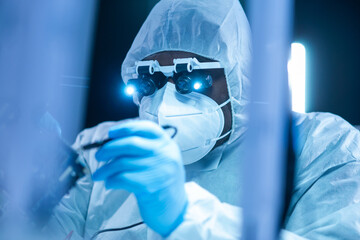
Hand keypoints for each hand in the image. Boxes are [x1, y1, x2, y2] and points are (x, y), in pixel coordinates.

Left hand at [92, 120, 187, 236]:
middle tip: (98, 156)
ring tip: (99, 175)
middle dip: (109, 148)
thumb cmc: (162, 182)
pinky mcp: (150, 187)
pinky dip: (111, 180)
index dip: (126, 128)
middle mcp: (165, 154)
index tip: (111, 133)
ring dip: (105, 169)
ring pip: (122, 162)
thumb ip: (145, 148)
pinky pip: (122, 178)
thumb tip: (113, 142)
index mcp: (167, 144)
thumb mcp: (162, 160)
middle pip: (131, 143)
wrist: (175, 210)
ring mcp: (158, 170)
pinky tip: (110, 184)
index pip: (147, 128)